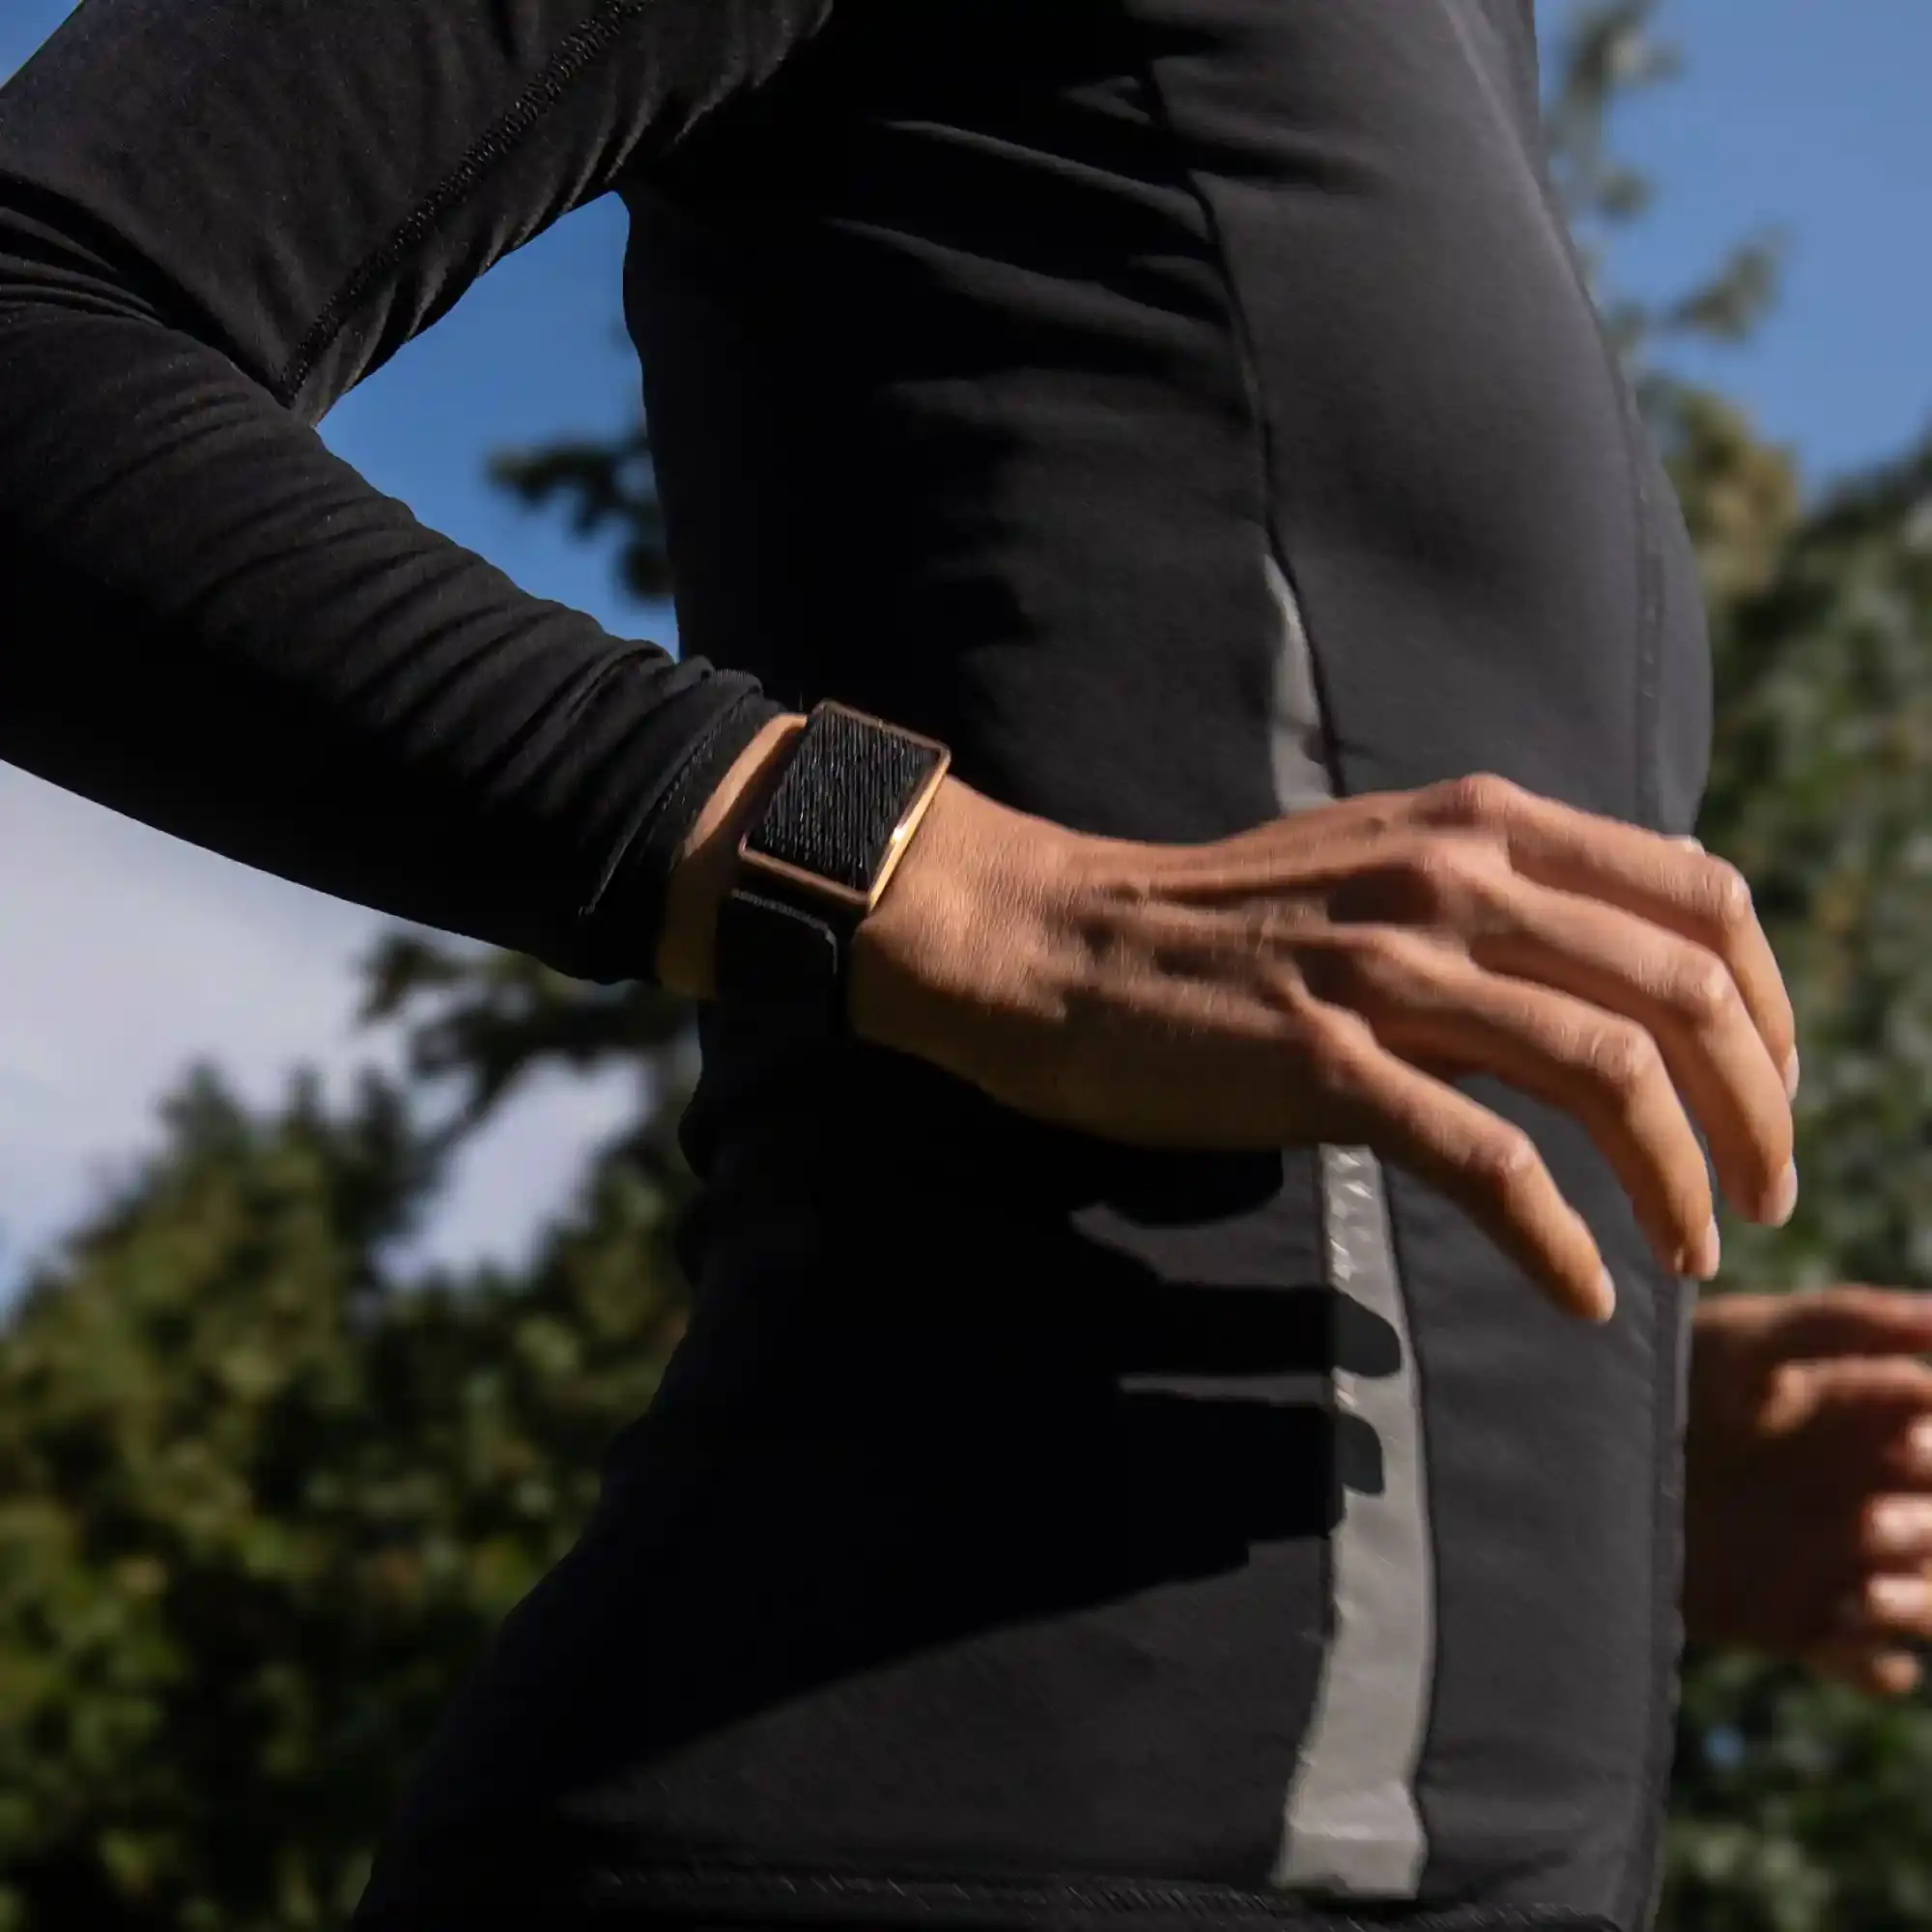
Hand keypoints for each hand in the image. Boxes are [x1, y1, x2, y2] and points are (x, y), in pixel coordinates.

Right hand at [852, 770, 1797, 1322]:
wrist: (1058, 946)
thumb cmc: (1215, 924)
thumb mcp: (1375, 866)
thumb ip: (1500, 901)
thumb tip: (1626, 971)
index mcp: (1480, 822)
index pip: (1702, 896)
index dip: (1771, 1003)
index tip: (1771, 1091)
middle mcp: (1453, 878)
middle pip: (1681, 991)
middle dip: (1755, 1111)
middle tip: (1767, 1196)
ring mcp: (1386, 968)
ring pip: (1608, 1074)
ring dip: (1681, 1181)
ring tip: (1695, 1253)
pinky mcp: (1323, 1063)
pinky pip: (1487, 1161)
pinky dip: (1559, 1237)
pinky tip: (1584, 1290)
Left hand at [1684, 1286, 1931, 1695]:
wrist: (1582, 1463)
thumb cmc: (1667, 1382)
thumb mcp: (1743, 1343)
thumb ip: (1842, 1325)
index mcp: (1871, 1420)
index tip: (1903, 1444)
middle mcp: (1868, 1490)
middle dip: (1927, 1525)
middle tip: (1869, 1521)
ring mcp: (1840, 1559)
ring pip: (1928, 1593)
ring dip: (1919, 1603)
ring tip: (1865, 1597)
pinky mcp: (1801, 1620)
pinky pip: (1872, 1661)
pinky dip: (1875, 1663)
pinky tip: (1845, 1644)